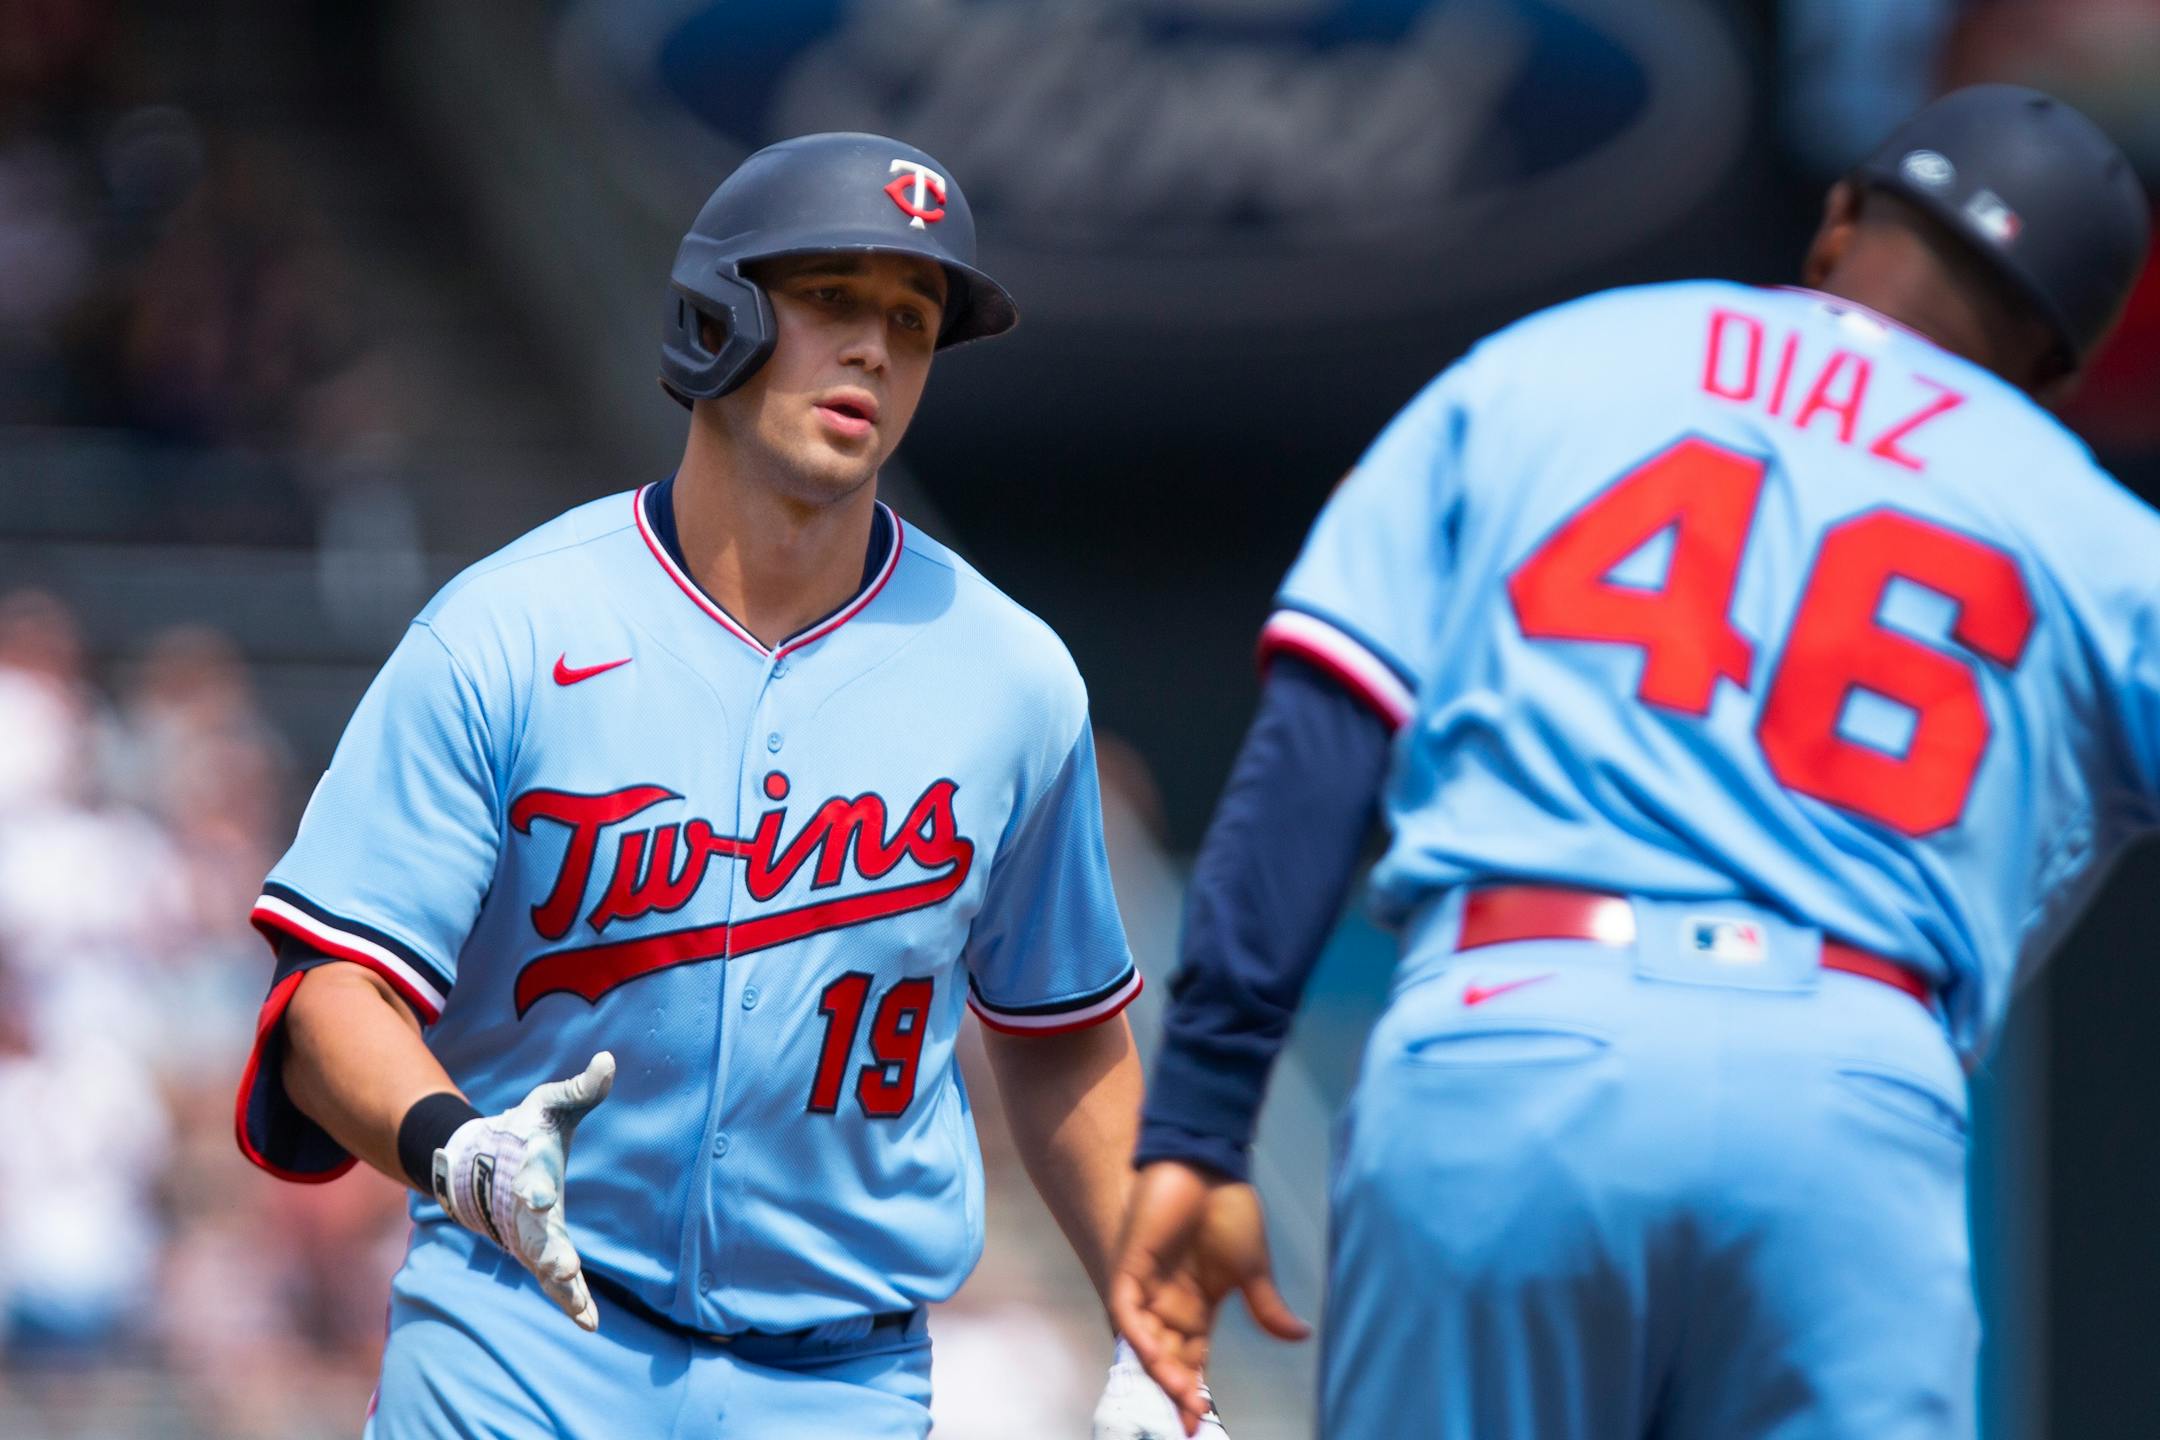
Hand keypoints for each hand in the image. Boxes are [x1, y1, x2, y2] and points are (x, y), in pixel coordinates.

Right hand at [433, 1051, 615, 1330]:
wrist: (480, 1160)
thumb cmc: (523, 1128)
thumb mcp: (550, 1103)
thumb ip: (581, 1088)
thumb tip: (609, 1061)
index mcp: (528, 1170)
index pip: (530, 1180)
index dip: (534, 1187)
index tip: (539, 1196)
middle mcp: (523, 1211)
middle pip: (535, 1235)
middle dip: (548, 1252)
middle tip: (563, 1268)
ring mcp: (527, 1236)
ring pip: (543, 1266)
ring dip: (561, 1287)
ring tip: (582, 1309)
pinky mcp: (535, 1253)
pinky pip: (554, 1283)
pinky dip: (570, 1302)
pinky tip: (591, 1323)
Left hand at [1109, 1161, 1309, 1435]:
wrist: (1211, 1162)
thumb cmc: (1228, 1208)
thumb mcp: (1252, 1269)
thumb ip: (1267, 1308)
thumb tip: (1300, 1337)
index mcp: (1194, 1311)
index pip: (1190, 1363)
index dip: (1194, 1392)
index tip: (1205, 1423)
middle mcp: (1166, 1306)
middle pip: (1165, 1363)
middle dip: (1176, 1394)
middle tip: (1192, 1422)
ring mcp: (1146, 1288)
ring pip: (1144, 1346)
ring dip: (1160, 1373)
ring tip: (1183, 1398)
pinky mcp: (1130, 1266)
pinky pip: (1127, 1312)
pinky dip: (1138, 1337)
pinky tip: (1158, 1357)